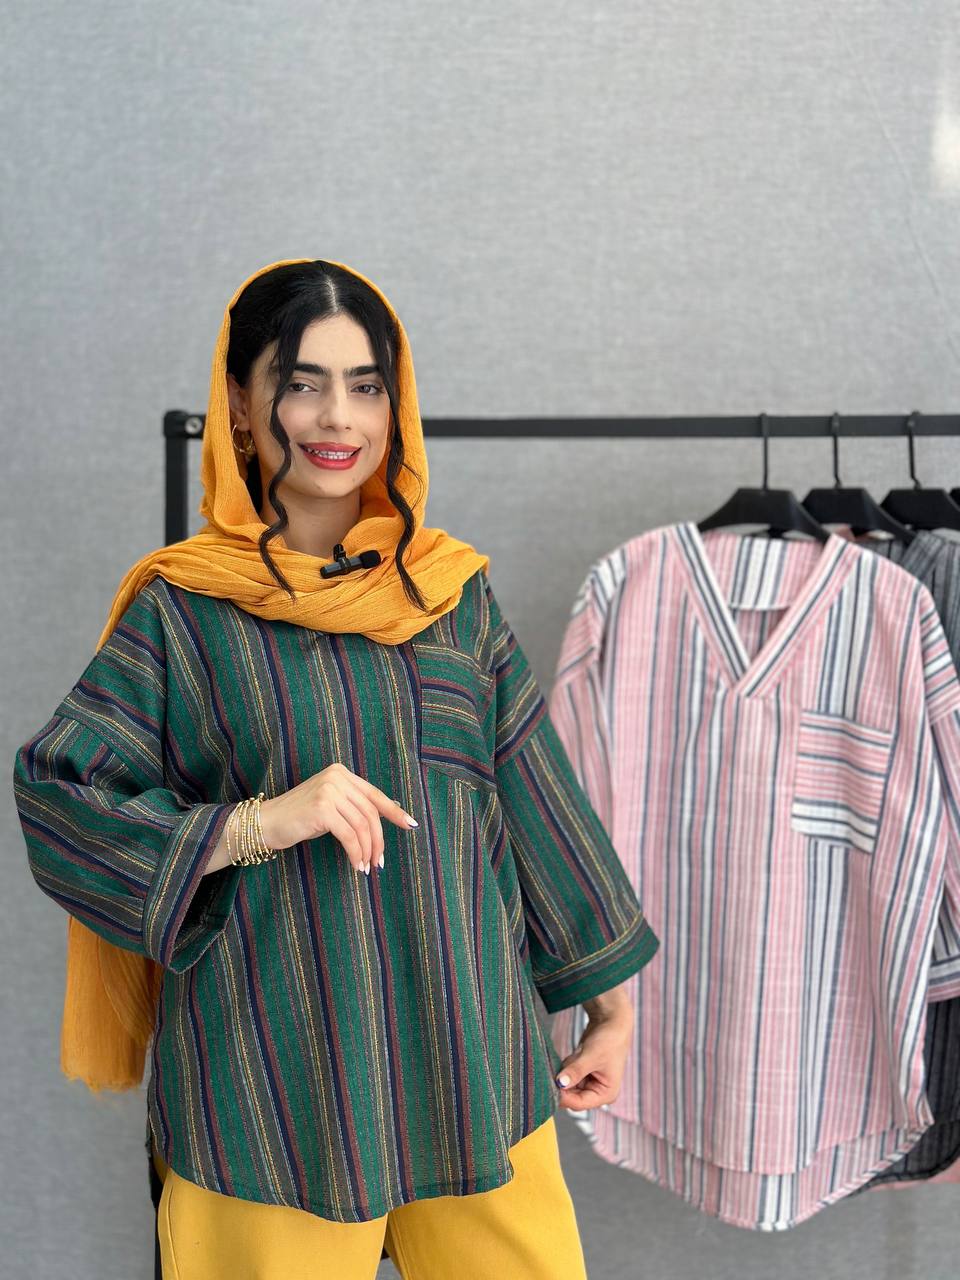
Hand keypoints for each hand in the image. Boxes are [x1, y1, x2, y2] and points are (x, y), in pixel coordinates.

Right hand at [258, 763, 417, 874]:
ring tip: (366, 867)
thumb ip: (353, 806)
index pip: (374, 794)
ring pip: (362, 826)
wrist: (266, 822)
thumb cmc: (299, 818)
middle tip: (379, 862)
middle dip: (379, 840)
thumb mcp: (330, 805)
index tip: (411, 825)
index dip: (394, 811)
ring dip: (367, 851)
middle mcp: (336, 777)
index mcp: (341, 773)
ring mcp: (329, 791)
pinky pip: (349, 836)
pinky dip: (356, 853)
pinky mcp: (322, 809)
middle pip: (370, 813)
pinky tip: (355, 865)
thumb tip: (386, 819)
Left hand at [554, 998, 633, 1111]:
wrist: (612, 1021)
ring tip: (575, 1057)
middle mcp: (598, 1091)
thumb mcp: (591, 1056)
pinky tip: (574, 1055)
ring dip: (565, 1073)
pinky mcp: (583, 1072)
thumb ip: (575, 1071)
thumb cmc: (609, 1039)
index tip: (550, 1085)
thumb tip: (559, 1083)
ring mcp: (590, 1082)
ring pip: (567, 1085)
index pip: (579, 1103)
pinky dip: (566, 1066)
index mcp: (606, 1094)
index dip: (563, 1096)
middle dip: (563, 1084)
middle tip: (555, 1070)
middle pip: (572, 1096)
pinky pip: (568, 1075)